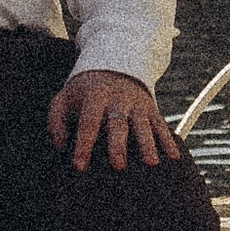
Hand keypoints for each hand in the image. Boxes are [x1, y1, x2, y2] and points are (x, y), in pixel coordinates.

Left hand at [47, 69, 180, 170]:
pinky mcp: (151, 109)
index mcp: (94, 96)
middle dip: (118, 145)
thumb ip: (56, 121)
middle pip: (118, 123)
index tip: (79, 166)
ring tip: (151, 163)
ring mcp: (137, 104)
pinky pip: (161, 125)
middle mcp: (117, 100)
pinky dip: (168, 140)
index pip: (88, 122)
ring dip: (148, 144)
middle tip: (118, 166)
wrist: (113, 64)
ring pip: (143, 125)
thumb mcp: (64, 98)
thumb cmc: (84, 92)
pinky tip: (173, 157)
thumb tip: (60, 146)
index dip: (83, 144)